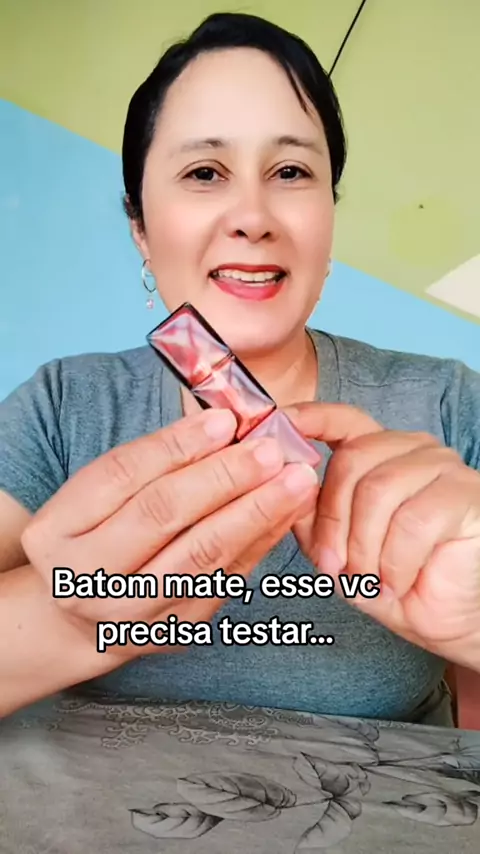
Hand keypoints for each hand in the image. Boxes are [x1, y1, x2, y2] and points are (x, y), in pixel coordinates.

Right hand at [21, 409, 318, 663]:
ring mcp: (135, 611)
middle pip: (163, 515)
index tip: (225, 420)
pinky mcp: (176, 629)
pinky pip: (227, 580)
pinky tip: (288, 512)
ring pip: (203, 555)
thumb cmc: (90, 538)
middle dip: (224, 478)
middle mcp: (91, 576)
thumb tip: (220, 426)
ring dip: (257, 512)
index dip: (176, 445)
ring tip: (296, 480)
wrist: (77, 620)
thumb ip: (148, 462)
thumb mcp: (93, 497)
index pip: (122, 475)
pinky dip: (262, 542)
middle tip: (272, 450)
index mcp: (59, 530)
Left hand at [286, 402, 479, 670]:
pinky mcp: (466, 494)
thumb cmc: (394, 583)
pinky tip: (396, 584)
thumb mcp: (339, 552)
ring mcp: (442, 467)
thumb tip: (280, 485)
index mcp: (379, 454)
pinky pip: (413, 521)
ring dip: (363, 548)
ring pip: (378, 490)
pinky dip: (395, 563)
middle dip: (332, 521)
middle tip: (331, 568)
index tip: (280, 423)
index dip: (311, 419)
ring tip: (368, 582)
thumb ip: (311, 517)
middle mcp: (411, 450)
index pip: (344, 421)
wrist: (450, 621)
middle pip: (351, 460)